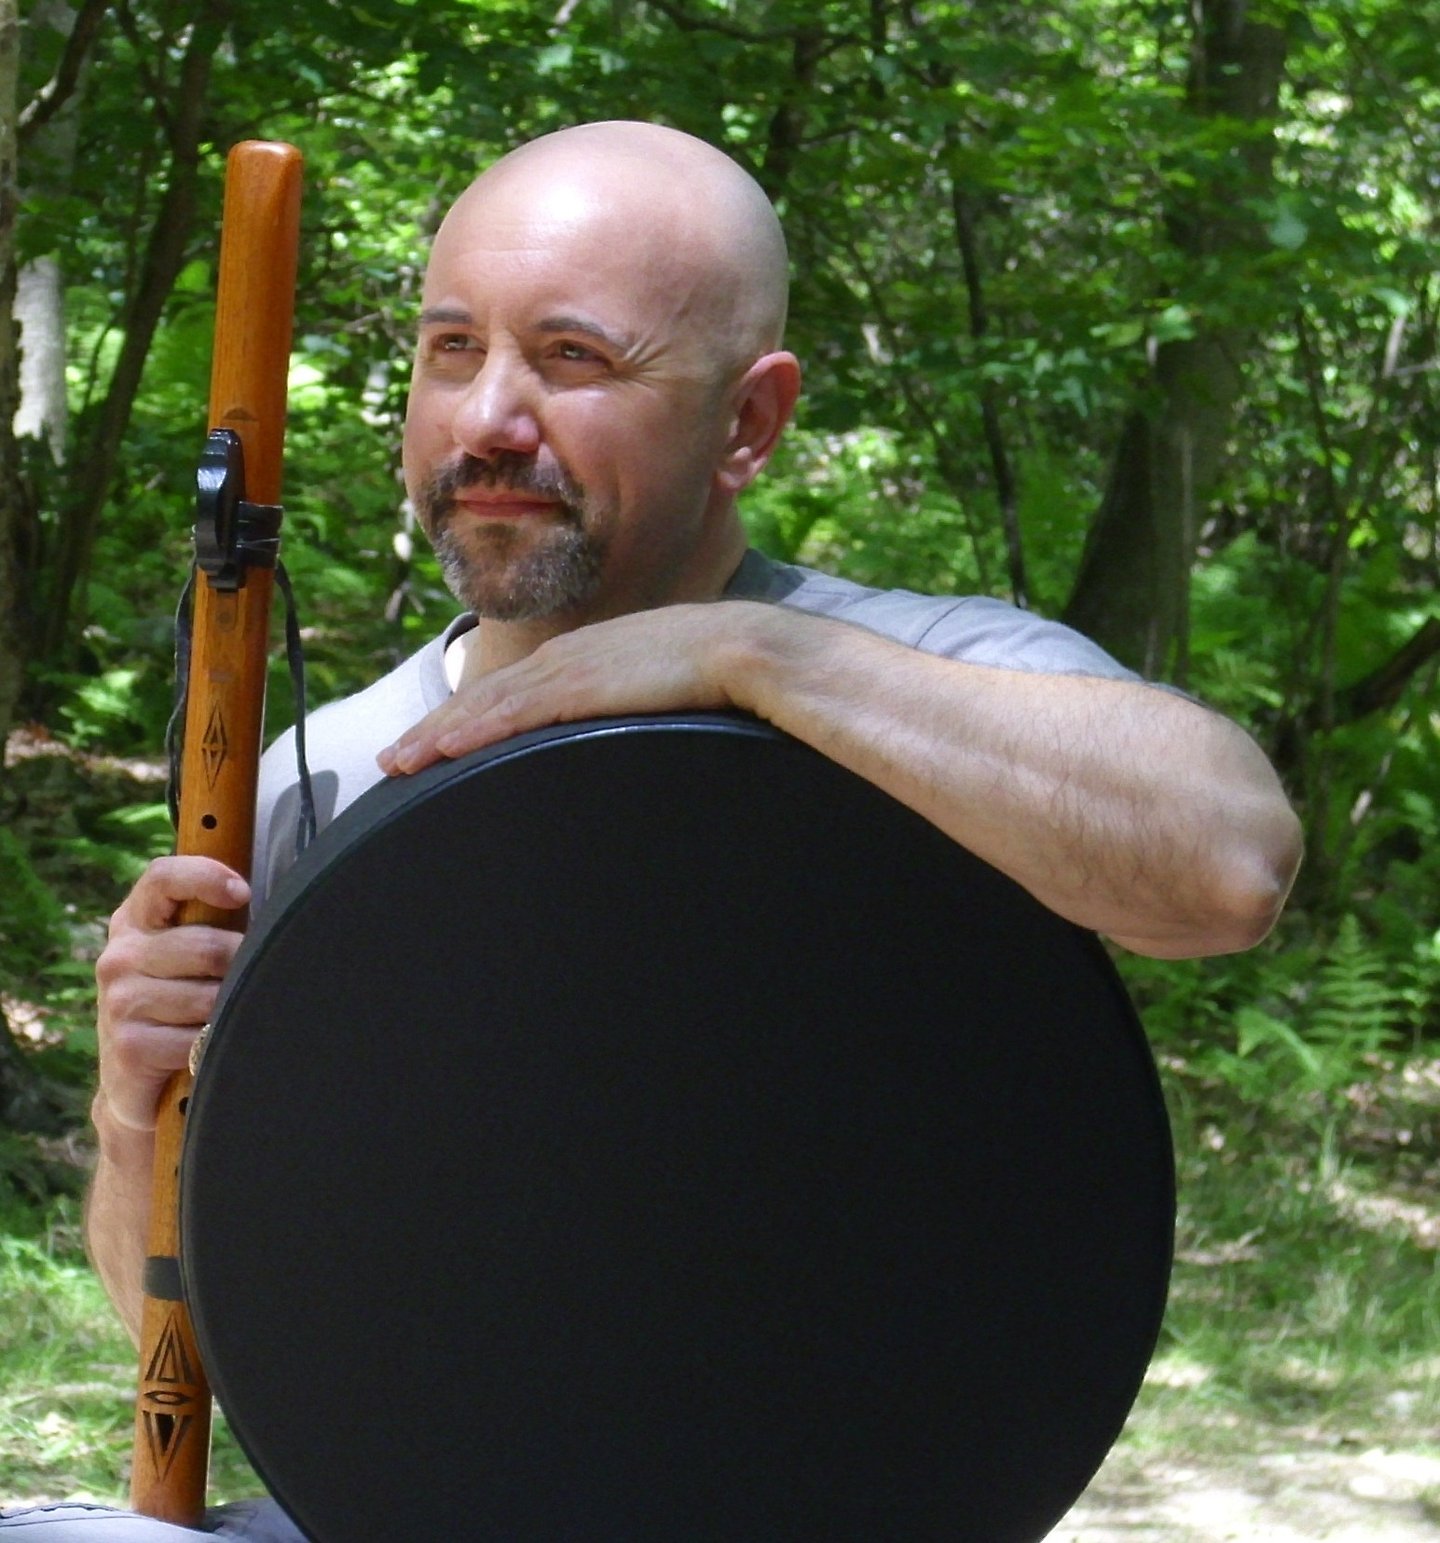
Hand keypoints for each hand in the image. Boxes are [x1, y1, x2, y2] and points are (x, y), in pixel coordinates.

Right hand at [94, 856, 249, 1132]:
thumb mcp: (190, 955)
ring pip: (209, 997)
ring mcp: (119, 1000)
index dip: (206, 877)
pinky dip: (217, 1047)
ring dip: (232, 1012)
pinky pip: (199, 1039)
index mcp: (136, 920)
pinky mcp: (129, 1045)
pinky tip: (210, 1050)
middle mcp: (120, 955)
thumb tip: (281, 910)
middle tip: (250, 984)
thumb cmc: (180, 1003)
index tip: (243, 894)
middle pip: (207, 947)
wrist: (137, 1080)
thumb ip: (216, 923)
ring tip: (227, 1020)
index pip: (164, 878)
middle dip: (242, 968)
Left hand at [378, 602, 766, 774]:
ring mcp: (571, 670)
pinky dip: (476, 729)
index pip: (510, 691)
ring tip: (399, 762)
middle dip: (434, 729)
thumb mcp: (657, 687)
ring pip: (488, 705)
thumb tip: (623, 734)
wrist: (745, 649)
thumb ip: (629, 706)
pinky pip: (517, 713)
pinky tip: (446, 747)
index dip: (465, 717)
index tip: (433, 743)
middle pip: (484, 697)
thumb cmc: (715, 673)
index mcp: (583, 658)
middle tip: (392, 760)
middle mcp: (565, 659)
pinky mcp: (583, 688)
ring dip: (438, 735)